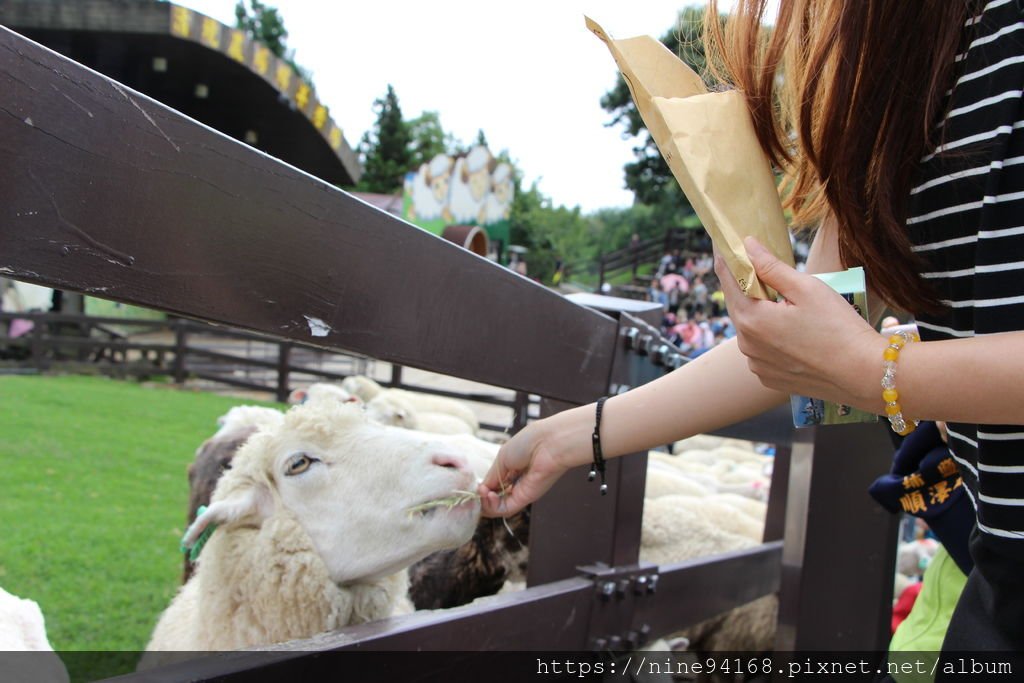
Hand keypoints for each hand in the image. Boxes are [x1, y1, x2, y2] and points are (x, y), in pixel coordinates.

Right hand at [477, 420, 571, 516]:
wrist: (548, 444)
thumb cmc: (527, 444)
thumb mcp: (502, 459)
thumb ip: (491, 477)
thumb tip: (481, 490)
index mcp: (511, 471)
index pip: (493, 486)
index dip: (482, 488)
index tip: (477, 485)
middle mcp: (516, 483)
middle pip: (494, 499)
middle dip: (482, 498)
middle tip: (479, 491)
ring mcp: (521, 492)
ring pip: (498, 508)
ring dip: (486, 504)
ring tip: (483, 493)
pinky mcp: (525, 499)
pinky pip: (506, 509)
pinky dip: (494, 506)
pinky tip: (489, 495)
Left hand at [715, 237, 885, 408]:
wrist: (863, 375)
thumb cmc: (838, 328)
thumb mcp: (806, 289)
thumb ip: (772, 267)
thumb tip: (748, 246)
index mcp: (752, 320)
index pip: (729, 281)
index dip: (725, 260)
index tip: (722, 245)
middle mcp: (747, 345)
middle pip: (738, 306)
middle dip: (741, 286)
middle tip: (747, 265)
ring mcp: (757, 365)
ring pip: (750, 330)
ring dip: (756, 313)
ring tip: (774, 299)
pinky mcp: (769, 377)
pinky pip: (761, 351)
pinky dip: (767, 337)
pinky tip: (787, 330)